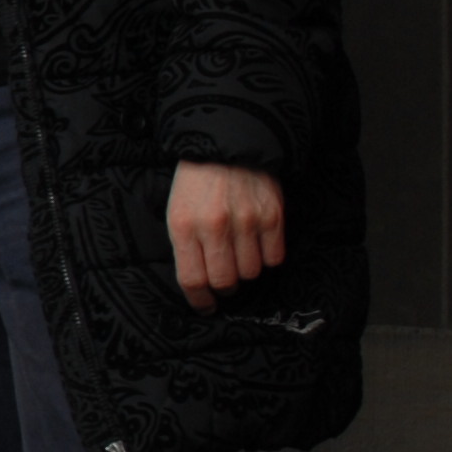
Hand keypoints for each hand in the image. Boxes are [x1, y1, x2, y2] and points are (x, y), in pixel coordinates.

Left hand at [168, 162, 284, 310]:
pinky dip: (267, 259)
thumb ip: (186, 247)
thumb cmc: (196, 183)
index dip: (200, 300)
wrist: (226, 146)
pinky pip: (274, 257)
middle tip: (224, 282)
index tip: (205, 305)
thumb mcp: (177, 213)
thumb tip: (198, 284)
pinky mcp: (273, 215)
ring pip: (251, 272)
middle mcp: (215, 226)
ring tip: (240, 257)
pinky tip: (258, 247)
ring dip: (246, 272)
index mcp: (184, 226)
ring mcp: (247, 221)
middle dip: (224, 289)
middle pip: (225, 281)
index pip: (193, 280)